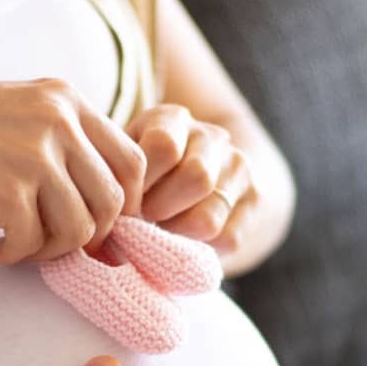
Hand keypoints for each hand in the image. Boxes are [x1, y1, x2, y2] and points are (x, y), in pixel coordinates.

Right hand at [0, 79, 146, 262]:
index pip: (131, 161)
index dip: (124, 205)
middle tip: (53, 246)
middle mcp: (57, 119)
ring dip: (50, 250)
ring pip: (80, 229)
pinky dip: (16, 256)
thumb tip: (118, 202)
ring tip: (17, 245)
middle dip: (89, 236)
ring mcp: (35, 154)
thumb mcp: (17, 114)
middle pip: (113, 202)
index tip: (98, 229)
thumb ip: (65, 141)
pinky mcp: (9, 192)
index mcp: (65, 98)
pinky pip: (36, 244)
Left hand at [130, 104, 261, 260]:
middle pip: (197, 178)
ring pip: (209, 217)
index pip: (164, 146)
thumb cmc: (142, 175)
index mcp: (173, 118)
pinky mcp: (255, 199)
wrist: (197, 177)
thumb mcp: (124, 162)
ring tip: (163, 228)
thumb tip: (111, 217)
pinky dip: (201, 247)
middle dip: (161, 209)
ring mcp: (238, 166)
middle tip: (145, 218)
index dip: (140, 183)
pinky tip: (186, 235)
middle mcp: (212, 136)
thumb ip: (116, 177)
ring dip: (177, 232)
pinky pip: (227, 239)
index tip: (125, 201)